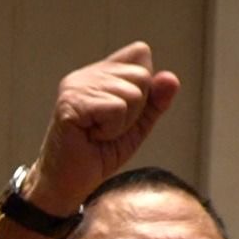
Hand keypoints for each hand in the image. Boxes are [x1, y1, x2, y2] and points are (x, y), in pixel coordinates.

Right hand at [22, 41, 180, 217]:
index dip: (144, 86)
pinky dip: (111, 130)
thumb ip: (156, 101)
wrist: (67, 184)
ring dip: (122, 124)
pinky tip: (91, 137)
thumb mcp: (137, 126)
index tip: (120, 113)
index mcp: (99, 73)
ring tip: (98, 134)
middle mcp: (86, 75)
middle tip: (107, 129)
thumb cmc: (97, 155)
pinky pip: (116, 108)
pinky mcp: (70, 102)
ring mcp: (76, 86)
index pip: (140, 54)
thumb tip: (170, 78)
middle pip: (141, 75)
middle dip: (135, 110)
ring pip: (132, 93)